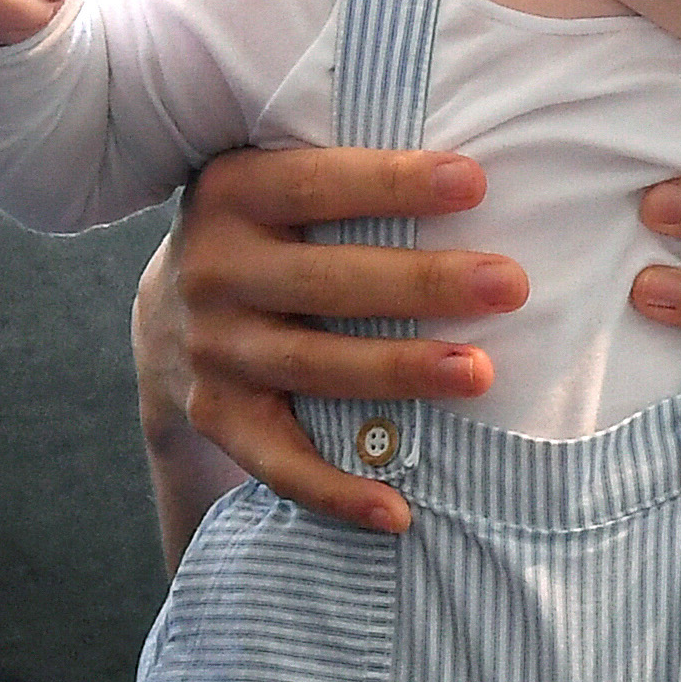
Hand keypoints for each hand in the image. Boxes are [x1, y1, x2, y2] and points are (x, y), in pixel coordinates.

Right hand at [155, 144, 523, 534]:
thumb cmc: (276, 232)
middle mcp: (213, 269)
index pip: (317, 184)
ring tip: (478, 373)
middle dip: (423, 283)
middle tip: (510, 285)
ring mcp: (213, 348)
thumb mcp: (282, 181)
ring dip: (399, 373)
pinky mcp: (217, 416)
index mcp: (233, 192)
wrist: (171, 311)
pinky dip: (336, 491)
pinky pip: (279, 462)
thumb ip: (350, 174)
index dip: (393, 184)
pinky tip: (398, 511)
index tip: (474, 182)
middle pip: (328, 281)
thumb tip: (481, 170)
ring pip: (315, 365)